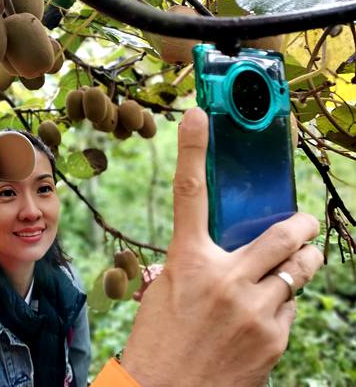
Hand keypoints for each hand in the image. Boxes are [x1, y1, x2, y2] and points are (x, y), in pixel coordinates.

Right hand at [120, 108, 322, 386]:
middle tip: (301, 225)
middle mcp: (225, 280)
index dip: (193, 151)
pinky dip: (281, 308)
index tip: (197, 116)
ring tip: (292, 268)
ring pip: (298, 273)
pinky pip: (290, 311)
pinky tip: (261, 320)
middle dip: (299, 227)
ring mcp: (255, 311)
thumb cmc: (157, 342)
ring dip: (297, 267)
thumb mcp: (165, 293)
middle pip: (281, 234)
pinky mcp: (274, 339)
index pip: (189, 195)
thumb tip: (220, 254)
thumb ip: (194, 265)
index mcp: (187, 263)